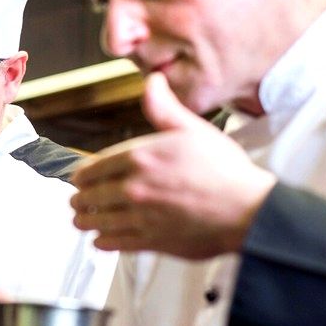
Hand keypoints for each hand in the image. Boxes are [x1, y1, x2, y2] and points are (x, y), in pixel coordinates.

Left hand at [70, 73, 276, 258]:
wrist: (247, 211)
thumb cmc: (225, 171)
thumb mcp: (193, 130)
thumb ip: (164, 108)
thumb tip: (152, 82)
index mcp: (140, 157)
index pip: (92, 168)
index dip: (82, 175)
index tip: (80, 179)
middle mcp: (134, 188)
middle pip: (88, 196)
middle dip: (80, 199)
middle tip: (78, 201)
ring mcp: (139, 217)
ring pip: (94, 222)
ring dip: (86, 220)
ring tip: (84, 220)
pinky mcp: (149, 242)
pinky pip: (111, 243)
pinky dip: (101, 241)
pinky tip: (101, 239)